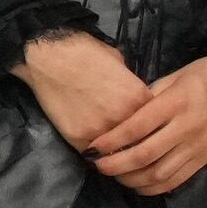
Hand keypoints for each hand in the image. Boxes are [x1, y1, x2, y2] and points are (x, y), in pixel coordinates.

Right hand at [19, 30, 150, 154]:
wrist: (51, 56)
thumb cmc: (87, 52)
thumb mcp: (120, 65)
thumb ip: (131, 87)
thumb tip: (132, 99)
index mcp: (140, 98)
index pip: (156, 123)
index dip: (150, 127)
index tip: (146, 130)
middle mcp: (124, 118)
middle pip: (139, 142)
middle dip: (135, 143)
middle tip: (130, 146)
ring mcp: (101, 131)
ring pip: (116, 152)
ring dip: (115, 152)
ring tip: (113, 152)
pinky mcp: (78, 139)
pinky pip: (93, 154)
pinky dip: (95, 153)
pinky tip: (95, 149)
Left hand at [85, 56, 206, 197]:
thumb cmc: (201, 76)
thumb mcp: (172, 77)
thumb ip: (147, 98)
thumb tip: (120, 118)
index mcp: (176, 103)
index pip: (137, 127)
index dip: (112, 141)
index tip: (93, 147)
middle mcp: (186, 128)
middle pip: (145, 155)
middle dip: (116, 165)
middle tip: (97, 165)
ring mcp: (197, 147)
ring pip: (159, 173)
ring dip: (131, 179)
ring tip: (114, 176)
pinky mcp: (204, 160)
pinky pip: (176, 181)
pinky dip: (153, 188)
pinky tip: (137, 185)